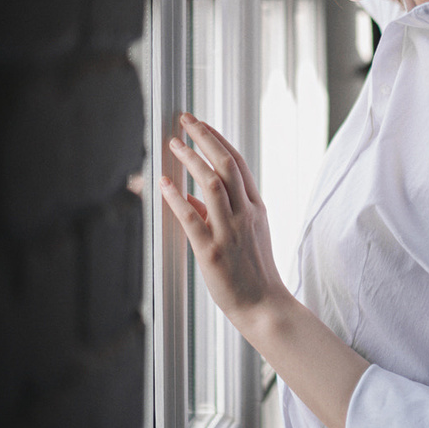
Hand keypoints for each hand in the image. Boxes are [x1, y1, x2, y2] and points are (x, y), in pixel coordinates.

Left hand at [158, 112, 283, 320]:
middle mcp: (246, 215)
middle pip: (226, 165)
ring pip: (211, 184)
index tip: (201, 125)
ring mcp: (230, 232)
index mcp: (256, 208)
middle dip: (204, 138)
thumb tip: (189, 198)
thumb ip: (219, 214)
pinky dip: (176, 198)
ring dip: (190, 160)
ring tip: (174, 145)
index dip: (218, 140)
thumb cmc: (254, 272)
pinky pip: (192, 219)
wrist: (264, 306)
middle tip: (186, 121)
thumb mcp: (246, 235)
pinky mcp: (212, 252)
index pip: (238, 163)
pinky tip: (164, 185)